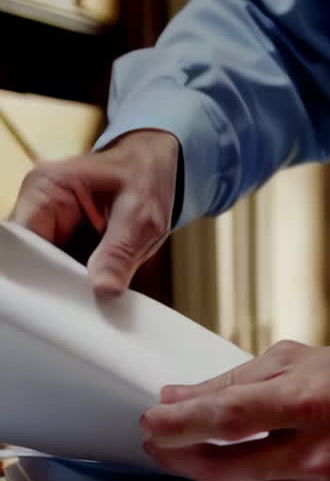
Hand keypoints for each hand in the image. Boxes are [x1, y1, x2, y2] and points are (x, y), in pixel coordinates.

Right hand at [10, 129, 179, 296]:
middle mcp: (38, 207)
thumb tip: (105, 289)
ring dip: (68, 290)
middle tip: (83, 309)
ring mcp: (49, 227)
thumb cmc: (144, 179)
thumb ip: (119, 253)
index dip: (39, 273)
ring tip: (91, 307)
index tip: (63, 298)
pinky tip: (94, 301)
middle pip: (31, 260)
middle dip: (55, 287)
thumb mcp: (139, 216)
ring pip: (45, 272)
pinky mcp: (63, 245)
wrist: (154, 170)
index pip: (24, 240)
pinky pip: (62, 274)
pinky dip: (78, 288)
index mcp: (46, 188)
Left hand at [141, 336, 329, 480]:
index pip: (231, 418)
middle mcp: (319, 453)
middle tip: (158, 439)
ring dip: (208, 471)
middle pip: (228, 466)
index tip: (152, 423)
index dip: (183, 425)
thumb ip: (231, 382)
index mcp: (310, 403)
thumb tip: (178, 398)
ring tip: (188, 450)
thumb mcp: (294, 361)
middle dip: (183, 454)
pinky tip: (236, 466)